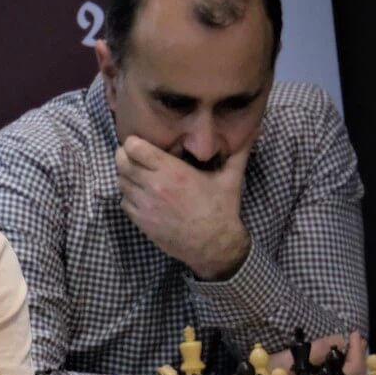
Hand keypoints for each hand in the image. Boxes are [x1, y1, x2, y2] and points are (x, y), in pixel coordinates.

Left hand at [116, 136, 250, 279]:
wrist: (213, 245)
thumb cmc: (221, 209)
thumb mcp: (231, 177)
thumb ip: (238, 151)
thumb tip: (255, 129)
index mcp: (172, 171)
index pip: (134, 148)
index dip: (133, 142)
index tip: (139, 142)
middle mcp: (154, 186)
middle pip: (121, 162)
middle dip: (125, 156)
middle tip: (135, 156)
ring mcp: (144, 205)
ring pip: (121, 181)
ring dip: (127, 176)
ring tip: (140, 175)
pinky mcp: (140, 221)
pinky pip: (124, 201)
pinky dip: (129, 196)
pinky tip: (143, 195)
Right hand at [267, 330, 365, 374]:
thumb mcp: (289, 358)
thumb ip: (317, 350)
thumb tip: (341, 339)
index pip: (351, 371)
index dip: (356, 352)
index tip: (353, 334)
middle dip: (359, 357)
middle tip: (356, 339)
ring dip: (358, 367)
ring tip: (355, 350)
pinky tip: (348, 369)